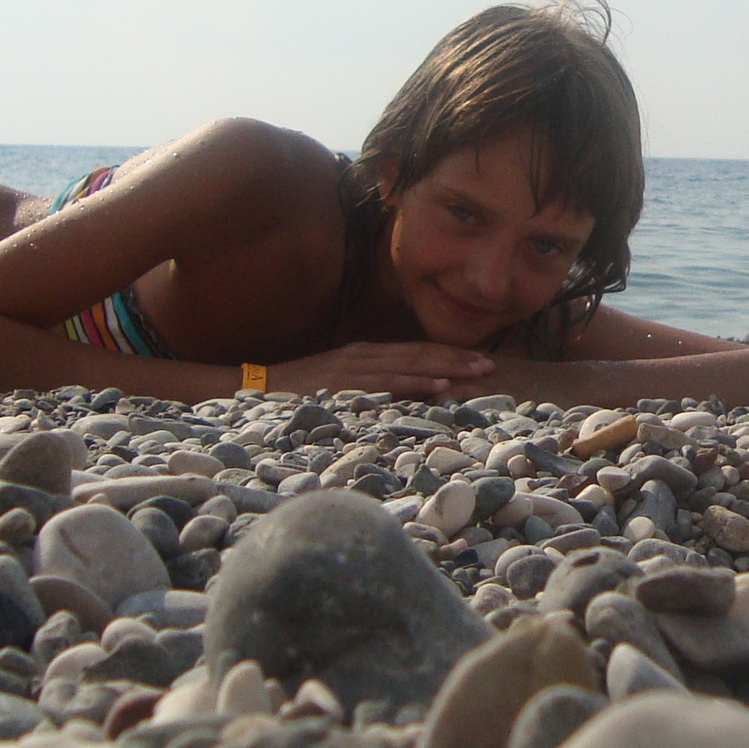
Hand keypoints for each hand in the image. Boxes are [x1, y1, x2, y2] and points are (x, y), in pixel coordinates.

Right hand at [268, 342, 496, 399]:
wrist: (257, 387)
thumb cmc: (302, 391)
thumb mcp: (343, 384)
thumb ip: (372, 385)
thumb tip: (407, 396)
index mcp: (367, 353)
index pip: (416, 351)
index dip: (450, 355)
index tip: (481, 361)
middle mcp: (365, 355)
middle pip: (420, 354)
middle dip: (457, 359)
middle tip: (491, 366)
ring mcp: (354, 368)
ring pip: (409, 366)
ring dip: (445, 369)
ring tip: (475, 374)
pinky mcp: (344, 384)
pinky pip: (386, 384)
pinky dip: (415, 384)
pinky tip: (438, 387)